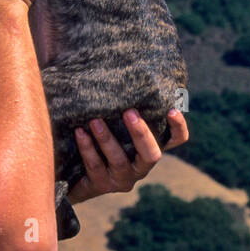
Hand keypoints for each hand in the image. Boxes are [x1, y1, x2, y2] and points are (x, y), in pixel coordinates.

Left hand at [68, 108, 189, 203]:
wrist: (71, 174)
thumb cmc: (98, 137)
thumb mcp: (113, 122)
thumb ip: (121, 106)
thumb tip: (117, 65)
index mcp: (148, 148)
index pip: (175, 140)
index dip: (178, 127)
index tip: (172, 110)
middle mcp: (140, 166)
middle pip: (152, 154)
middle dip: (141, 133)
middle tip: (129, 112)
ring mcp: (121, 178)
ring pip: (119, 160)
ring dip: (107, 138)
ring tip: (94, 120)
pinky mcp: (101, 185)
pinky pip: (95, 166)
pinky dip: (87, 148)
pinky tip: (79, 132)